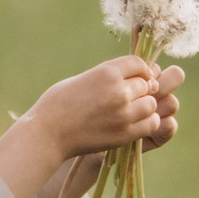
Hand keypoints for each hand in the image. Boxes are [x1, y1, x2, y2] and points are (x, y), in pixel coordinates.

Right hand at [0, 57, 181, 197]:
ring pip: (151, 104)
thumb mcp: (82, 79)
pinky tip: (135, 122)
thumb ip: (108, 76)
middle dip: (141, 89)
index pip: (138, 63)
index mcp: (106, 72)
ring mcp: (123, 113)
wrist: (47, 133)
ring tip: (133, 110)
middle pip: (146, 84)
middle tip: (130, 96)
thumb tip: (135, 75)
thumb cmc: (58, 104)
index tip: (137, 76)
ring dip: (145, 106)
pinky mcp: (125, 134)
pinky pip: (150, 123)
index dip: (141, 69)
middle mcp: (118, 91)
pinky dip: (147, 122)